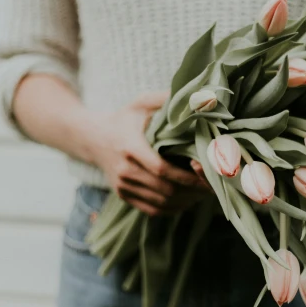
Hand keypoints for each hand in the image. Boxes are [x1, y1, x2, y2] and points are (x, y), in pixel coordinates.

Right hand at [87, 91, 209, 215]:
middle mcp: (125, 170)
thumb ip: (165, 99)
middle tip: (212, 185)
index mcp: (130, 147)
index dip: (187, 176)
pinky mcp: (124, 195)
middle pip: (165, 189)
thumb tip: (195, 96)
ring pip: (161, 203)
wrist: (92, 138)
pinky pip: (153, 210)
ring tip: (203, 193)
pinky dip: (173, 209)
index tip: (205, 172)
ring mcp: (123, 186)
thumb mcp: (141, 104)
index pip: (162, 169)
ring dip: (186, 201)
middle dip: (192, 190)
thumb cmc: (124, 119)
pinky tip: (187, 200)